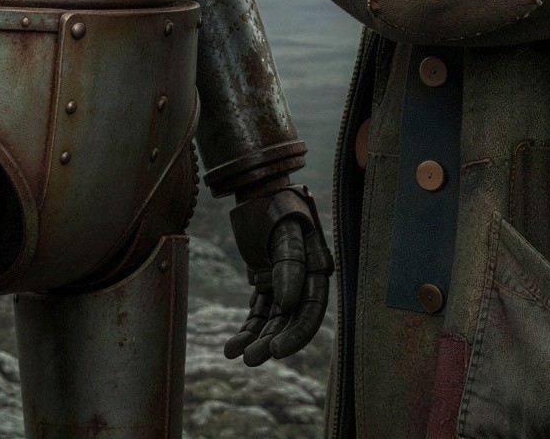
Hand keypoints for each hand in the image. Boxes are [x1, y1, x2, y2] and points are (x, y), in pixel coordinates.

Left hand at [224, 185, 332, 364]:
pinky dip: (246, 329)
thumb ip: (289, 264)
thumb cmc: (276, 207)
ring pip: (272, 321)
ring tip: (235, 354)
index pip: (310, 310)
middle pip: (290, 320)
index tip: (275, 351)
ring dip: (256, 339)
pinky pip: (258, 313)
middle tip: (251, 359)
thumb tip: (288, 302)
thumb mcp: (284, 230)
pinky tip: (232, 346)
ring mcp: (285, 285)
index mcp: (317, 269)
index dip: (296, 334)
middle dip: (272, 342)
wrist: (259, 191)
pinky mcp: (267, 284)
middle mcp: (304, 281)